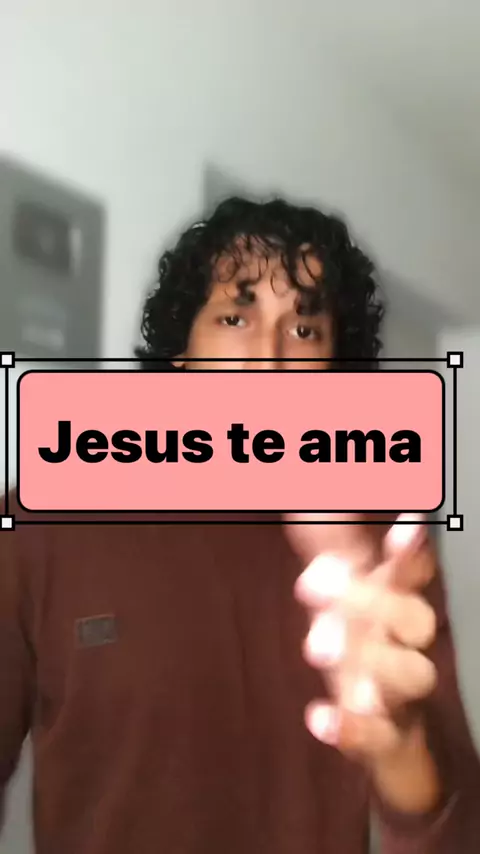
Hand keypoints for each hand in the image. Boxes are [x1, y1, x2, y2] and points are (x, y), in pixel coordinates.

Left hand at [285, 513, 441, 811]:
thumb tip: (300, 493)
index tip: (404, 526)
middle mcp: (408, 643)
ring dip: (372, 661)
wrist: (386, 727)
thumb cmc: (359, 639)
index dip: (410, 550)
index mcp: (397, 601)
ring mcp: (402, 689)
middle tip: (309, 586)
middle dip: (371, 600)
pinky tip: (317, 717)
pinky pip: (382, 737)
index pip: (411, 571)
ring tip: (316, 649)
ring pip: (413, 675)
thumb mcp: (340, 586)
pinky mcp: (389, 735)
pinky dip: (352, 729)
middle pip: (415, 617)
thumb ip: (327, 540)